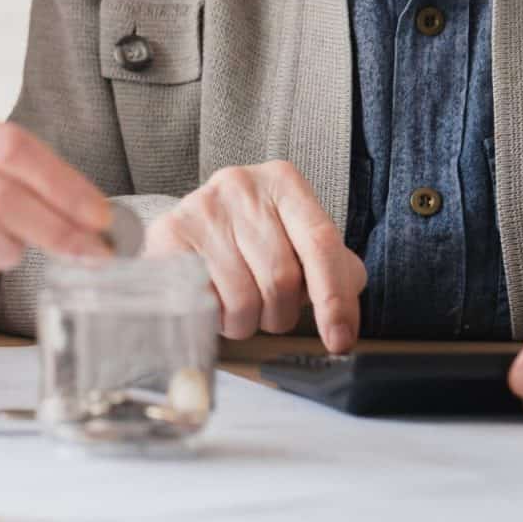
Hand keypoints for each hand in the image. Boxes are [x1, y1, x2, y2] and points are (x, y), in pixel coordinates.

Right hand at [143, 161, 364, 352]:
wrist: (186, 229)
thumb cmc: (248, 240)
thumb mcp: (293, 240)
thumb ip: (331, 265)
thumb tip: (351, 290)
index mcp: (283, 182)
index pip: (321, 242)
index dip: (334, 298)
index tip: (340, 340)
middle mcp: (242, 185)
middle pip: (282, 278)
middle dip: (280, 314)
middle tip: (268, 311)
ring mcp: (202, 207)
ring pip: (244, 299)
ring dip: (246, 322)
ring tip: (236, 305)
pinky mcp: (170, 235)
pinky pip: (207, 302)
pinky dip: (215, 317)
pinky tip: (212, 300)